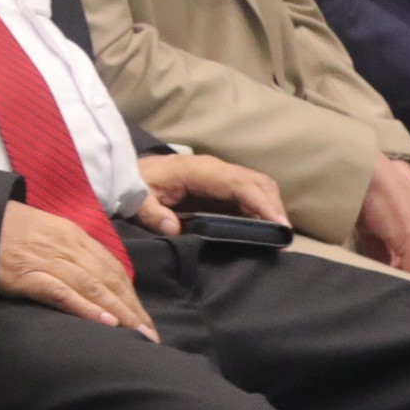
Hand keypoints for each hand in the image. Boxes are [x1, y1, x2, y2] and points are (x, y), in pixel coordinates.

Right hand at [0, 201, 155, 336]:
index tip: (143, 318)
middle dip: (133, 308)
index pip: (112, 267)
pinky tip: (105, 323)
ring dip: (119, 312)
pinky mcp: (28, 275)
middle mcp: (68, 246)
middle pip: (109, 279)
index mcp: (74, 236)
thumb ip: (69, 251)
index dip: (131, 294)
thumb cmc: (7, 229)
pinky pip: (63, 293)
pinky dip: (86, 307)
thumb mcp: (46, 232)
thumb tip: (92, 277)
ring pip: (93, 287)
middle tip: (150, 334)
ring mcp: (49, 260)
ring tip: (137, 334)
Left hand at [131, 151, 287, 232]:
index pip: (238, 183)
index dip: (260, 203)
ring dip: (270, 211)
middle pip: (256, 183)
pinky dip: (259, 213)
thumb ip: (151, 213)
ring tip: (277, 240)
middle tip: (282, 240)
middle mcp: (214, 170)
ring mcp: (218, 178)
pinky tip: (263, 233)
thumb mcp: (136, 198)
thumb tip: (172, 228)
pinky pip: (246, 198)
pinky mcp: (218, 189)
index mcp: (197, 170)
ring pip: (256, 189)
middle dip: (273, 208)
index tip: (278, 225)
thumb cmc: (134, 183)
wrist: (128, 172)